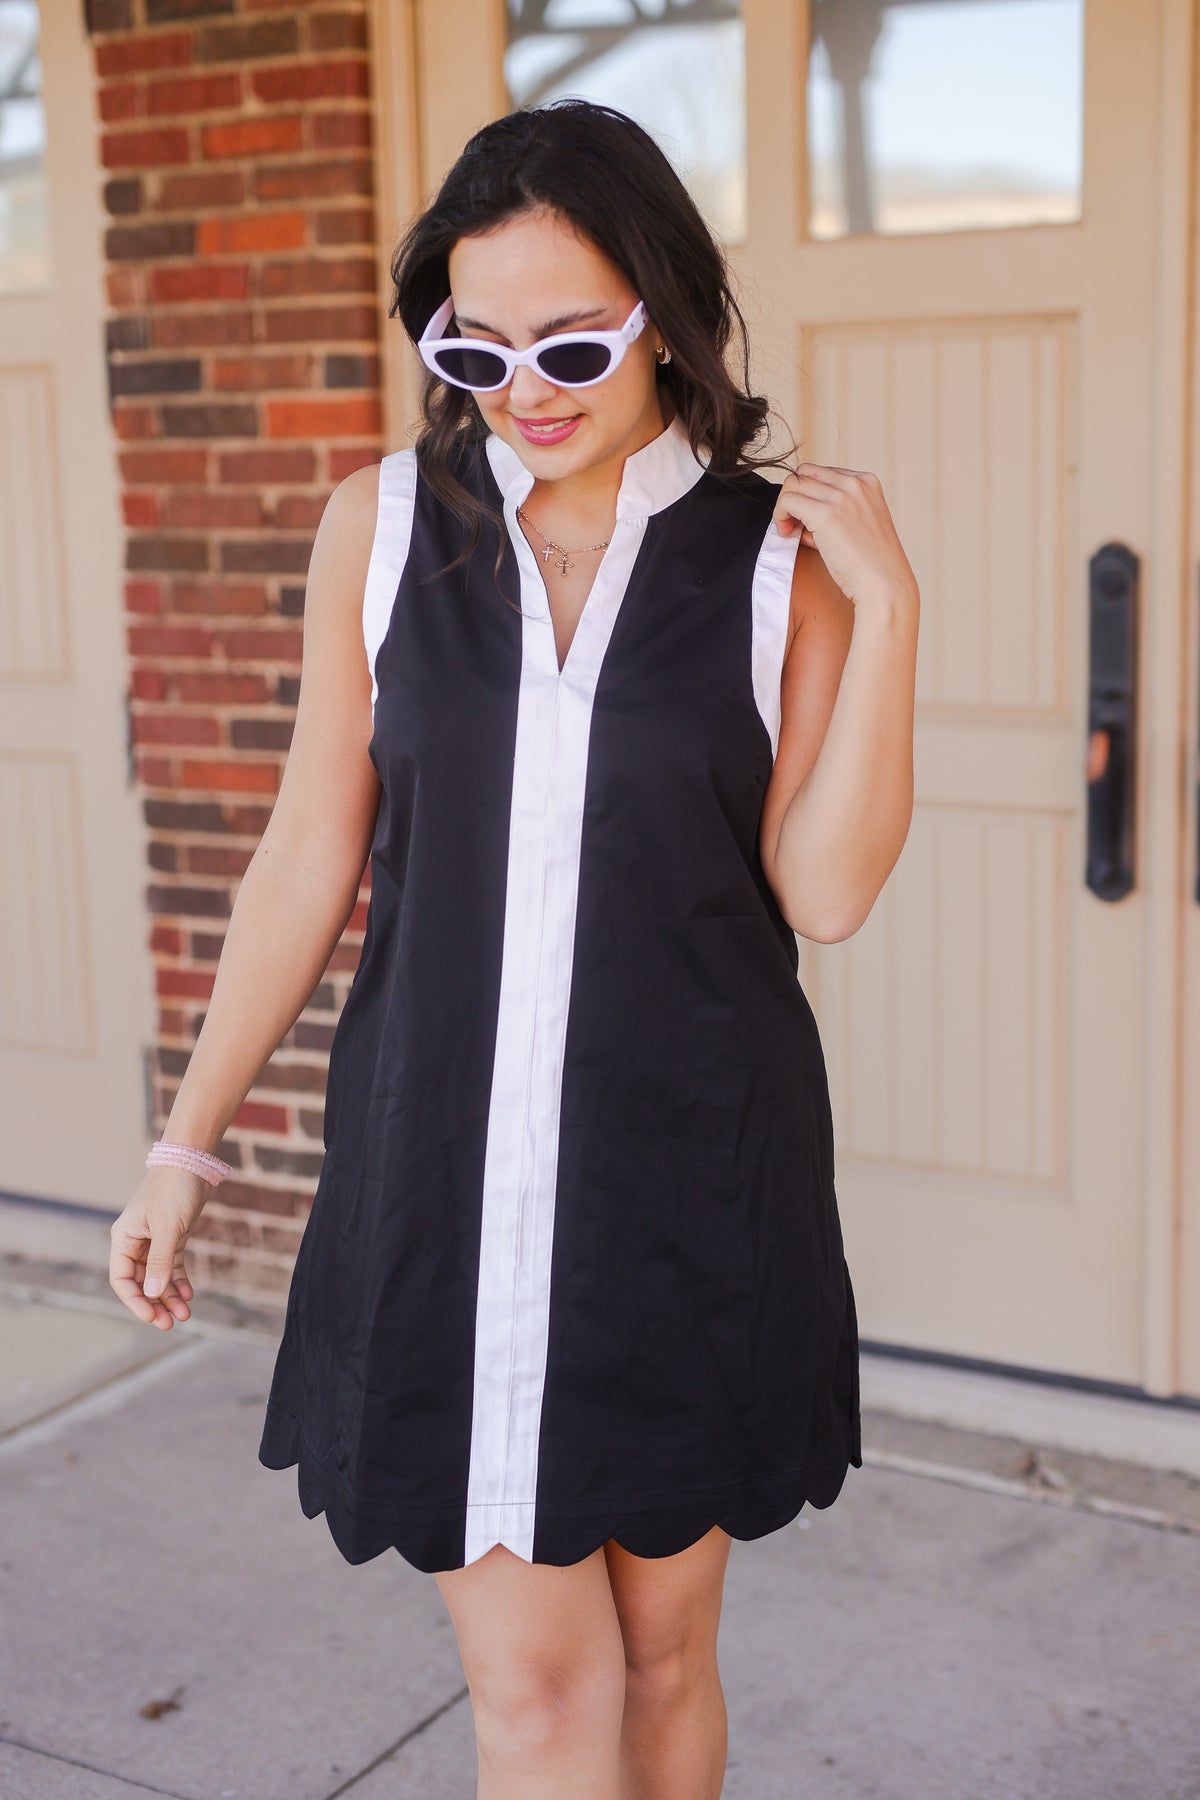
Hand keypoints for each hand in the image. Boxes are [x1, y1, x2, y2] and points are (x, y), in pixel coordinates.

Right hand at [109, 1168, 206, 1328]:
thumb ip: (159, 1261)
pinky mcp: (172, 1237)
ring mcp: (154, 1240)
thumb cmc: (174, 1189)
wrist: (193, 1161)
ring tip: (185, 1314)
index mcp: (124, 1238)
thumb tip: (152, 1293)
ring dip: (169, 1296)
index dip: (135, 1301)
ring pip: (158, 1277)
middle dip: (154, 1304)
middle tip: (170, 1324)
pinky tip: (189, 1294)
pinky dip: (179, 1281)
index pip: (122, 1280)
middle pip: (140, 1282)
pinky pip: (172, 1266)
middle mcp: (135, 1242)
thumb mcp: (167, 1227)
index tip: (151, 1317)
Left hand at [772, 462, 917, 609]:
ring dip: (785, 508)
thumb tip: (798, 510)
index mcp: (867, 481)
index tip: (809, 519)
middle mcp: (854, 483)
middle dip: (794, 498)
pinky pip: (787, 501)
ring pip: (793, 485)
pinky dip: (780, 516)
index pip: (822, 473)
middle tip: (794, 525)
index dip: (809, 495)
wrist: (885, 585)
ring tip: (791, 532)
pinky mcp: (825, 514)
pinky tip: (789, 535)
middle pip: (804, 474)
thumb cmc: (871, 564)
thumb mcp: (860, 524)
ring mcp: (841, 496)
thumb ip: (835, 510)